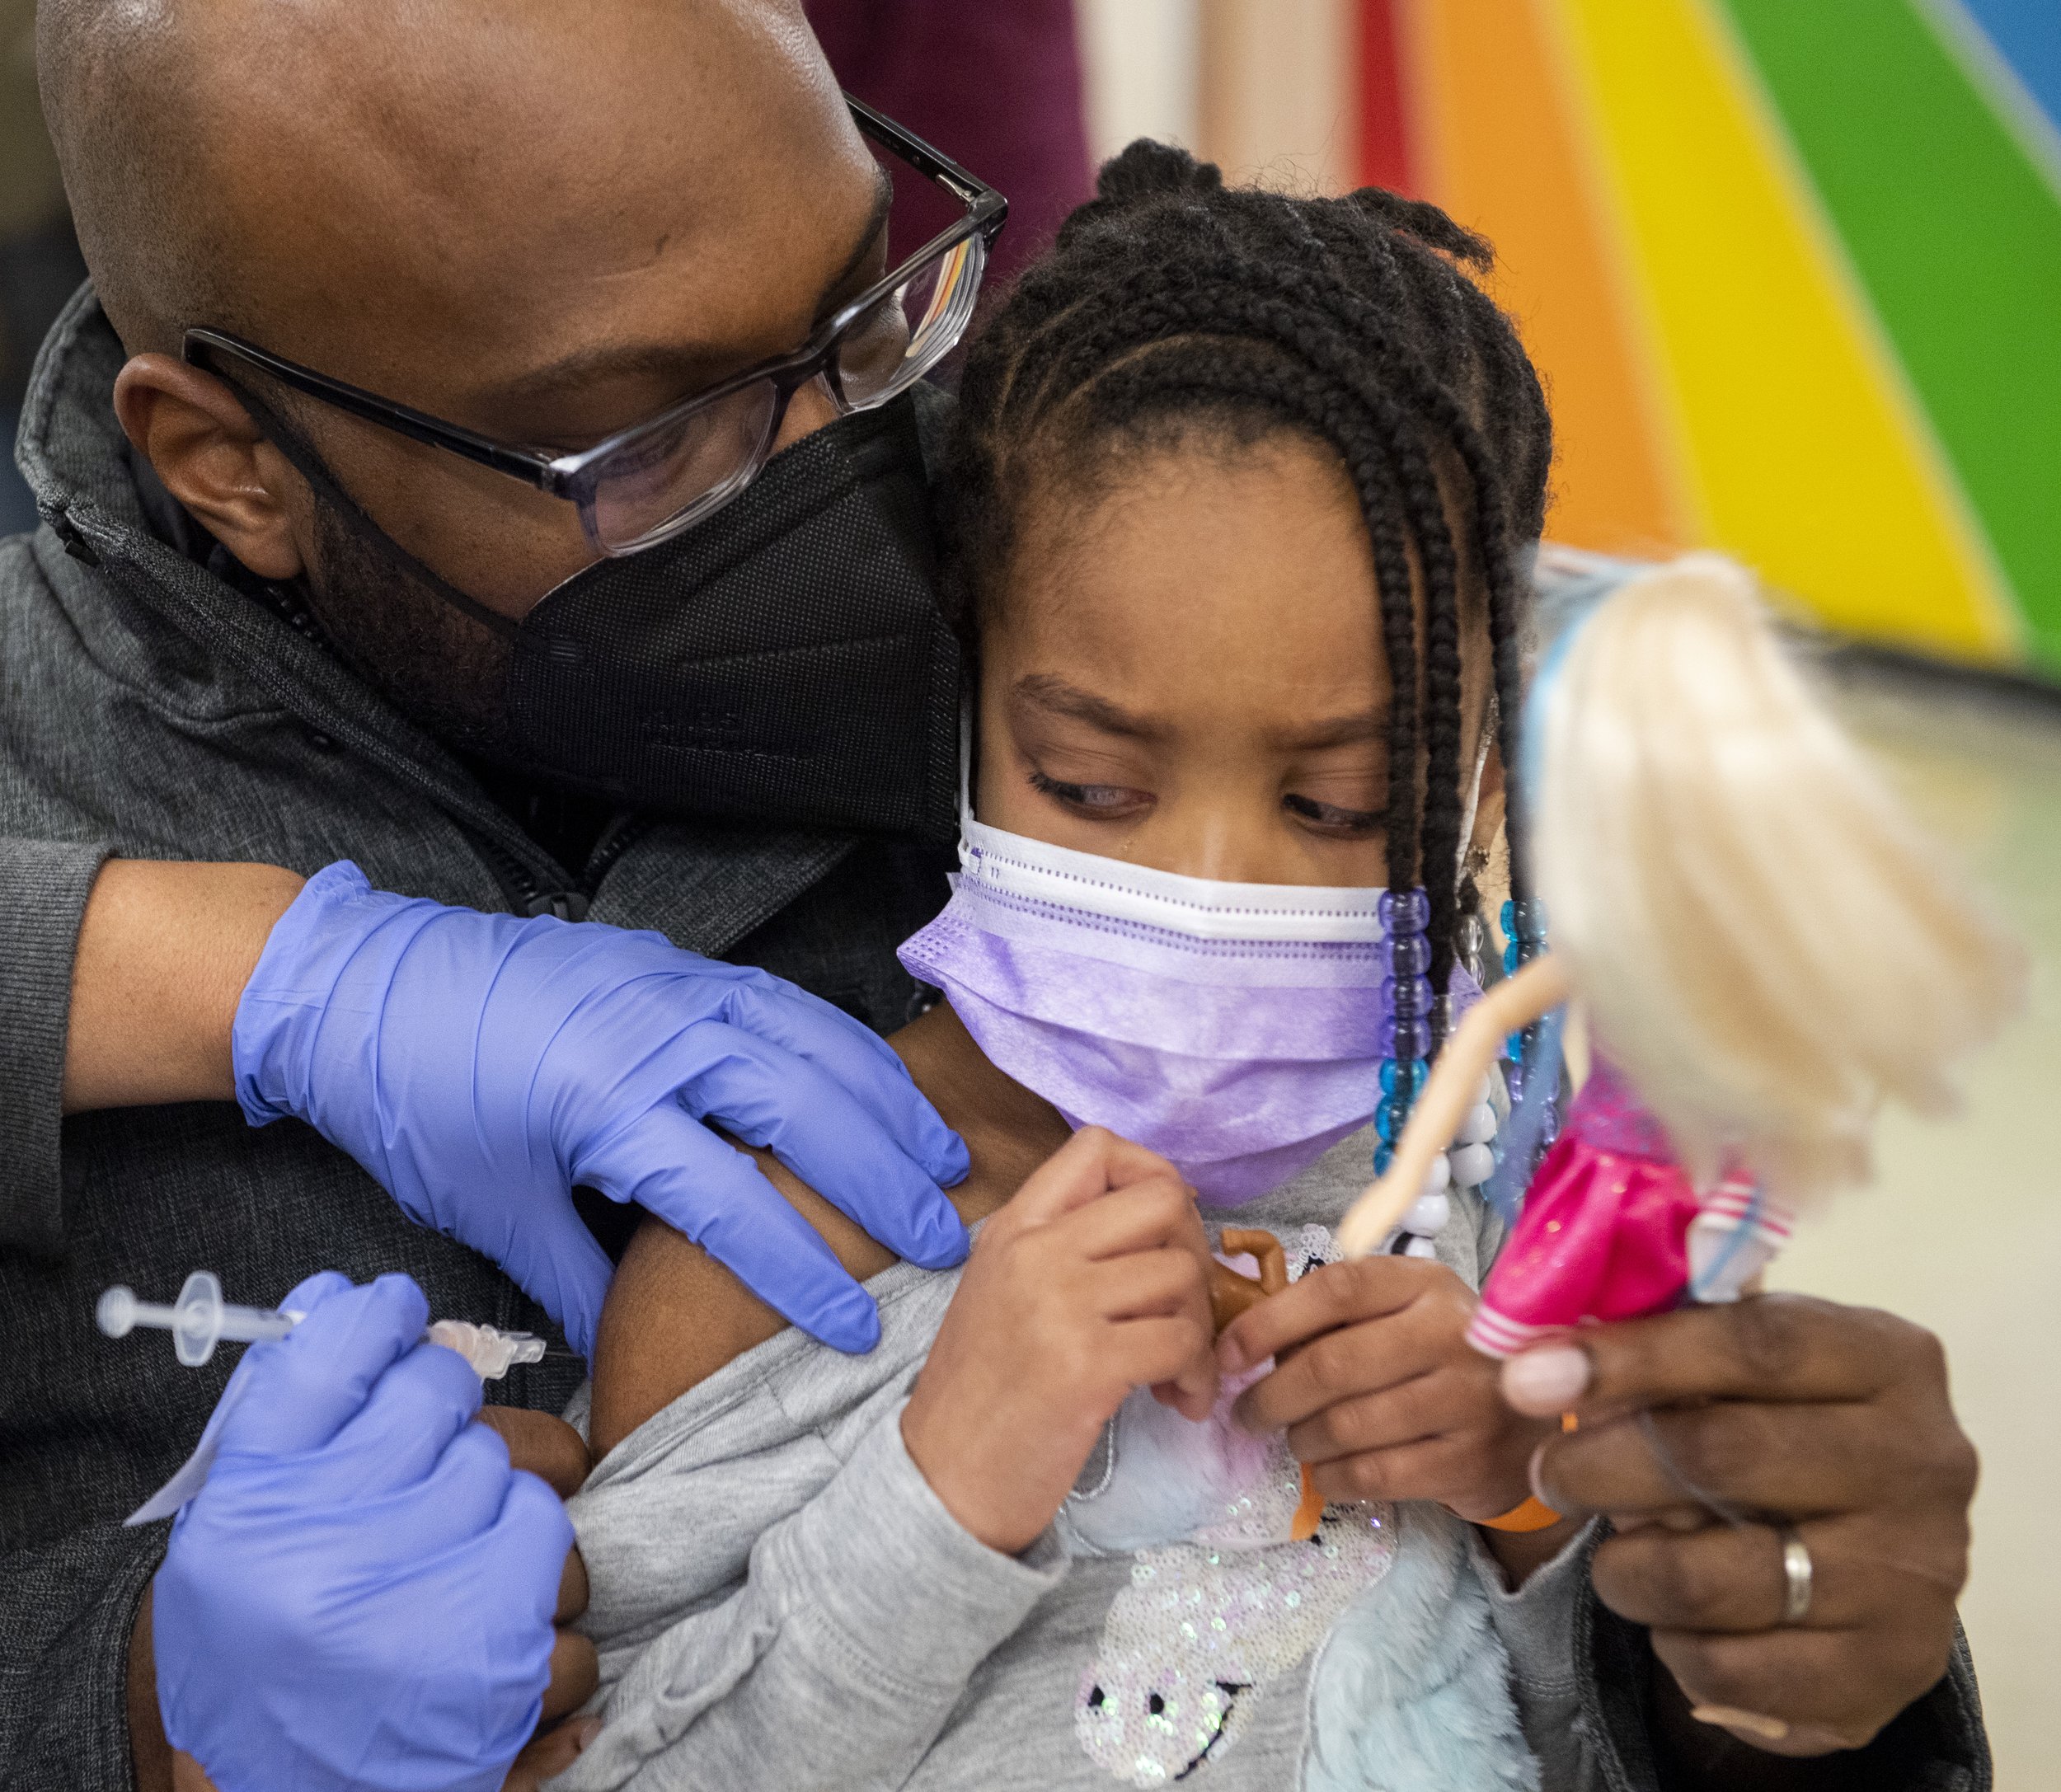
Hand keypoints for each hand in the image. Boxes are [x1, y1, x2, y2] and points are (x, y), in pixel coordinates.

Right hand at [149, 1273, 583, 1791]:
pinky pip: (550, 1535)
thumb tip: (349, 1299)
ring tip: (439, 1555)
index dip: (374, 1317)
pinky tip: (480, 1601)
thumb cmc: (270, 1648)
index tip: (396, 1313)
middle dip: (440, 1410)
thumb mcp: (237, 1535)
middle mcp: (323, 1557)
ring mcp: (418, 1605)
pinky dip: (525, 1558)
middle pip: (436, 1393)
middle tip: (418, 1459)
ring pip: (508, 1464)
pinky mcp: (500, 1650)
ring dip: (488, 1495)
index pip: (326, 1355)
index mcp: (246, 1516)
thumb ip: (289, 1418)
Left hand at [233, 861, 970, 1354]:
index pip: (730, 1202)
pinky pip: (789, 1005)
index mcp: (604, 1104)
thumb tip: (632, 1352)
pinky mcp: (681, 965)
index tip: (853, 1329)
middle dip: (883, 1182)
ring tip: (946, 1163)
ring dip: (887, 1105)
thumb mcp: (491, 1208)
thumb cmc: (420, 1101)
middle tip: (944, 1241)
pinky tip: (882, 1085)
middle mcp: (658, 1037)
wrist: (367, 985)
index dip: (801, 1273)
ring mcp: (677, 989)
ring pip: (813, 1044)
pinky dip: (848, 1047)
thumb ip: (576, 1279)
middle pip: (803, 1111)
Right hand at [901, 1129, 1218, 1554]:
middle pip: (1164, 1198)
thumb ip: (1064, 1247)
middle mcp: (1036, 1250)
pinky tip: (1180, 1402)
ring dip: (1202, 1328)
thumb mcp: (1005, 1290)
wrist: (939, 1483)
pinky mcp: (1087, 1365)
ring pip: (1184, 1273)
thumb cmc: (981, 1395)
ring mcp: (1060, 1304)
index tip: (1160, 1237)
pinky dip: (1200, 1376)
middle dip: (1196, 1251)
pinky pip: (1184, 1341)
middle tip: (1182, 1306)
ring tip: (1177, 1371)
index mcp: (1014, 1227)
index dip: (1153, 1179)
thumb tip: (1163, 1229)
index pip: (1100, 1146)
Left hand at [1219, 1255, 1552, 1519]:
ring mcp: (1467, 1400)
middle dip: (1271, 1396)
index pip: (1335, 1290)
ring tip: (1295, 1440)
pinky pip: (1372, 1475)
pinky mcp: (1469, 1462)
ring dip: (1300, 1440)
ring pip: (1346, 1426)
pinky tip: (1326, 1471)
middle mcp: (1452, 1333)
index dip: (1268, 1323)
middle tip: (1248, 1414)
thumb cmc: (1442, 1356)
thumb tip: (1241, 1346)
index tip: (1226, 1356)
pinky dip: (1332, 1477)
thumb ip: (1336, 1319)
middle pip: (1332, 1365)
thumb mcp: (1403, 1314)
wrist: (1534, 1419)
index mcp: (1425, 1283)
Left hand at [1506, 1294, 1977, 1756]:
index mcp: (1888, 1359)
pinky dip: (1674, 1644)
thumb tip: (1540, 1356)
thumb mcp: (1744, 1373)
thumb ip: (1666, 1347)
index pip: (1751, 1343)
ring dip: (1627, 1568)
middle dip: (1599, 1464)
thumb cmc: (1779, 1436)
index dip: (1630, 1357)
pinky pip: (1728, 1666)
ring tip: (1617, 1555)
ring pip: (1707, 1576)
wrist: (1871, 1572)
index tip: (1529, 1376)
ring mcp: (1913, 1574)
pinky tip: (1677, 1619)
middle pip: (1717, 1454)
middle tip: (1546, 1473)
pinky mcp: (1888, 1671)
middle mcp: (1922, 1461)